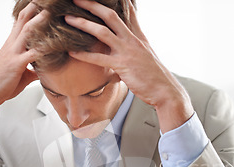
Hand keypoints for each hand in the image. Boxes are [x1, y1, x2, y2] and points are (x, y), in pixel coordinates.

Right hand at [0, 2, 46, 129]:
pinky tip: (53, 45)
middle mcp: (12, 45)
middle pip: (24, 20)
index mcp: (12, 44)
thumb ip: (32, 69)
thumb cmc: (1, 84)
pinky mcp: (16, 65)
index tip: (41, 5)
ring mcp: (14, 53)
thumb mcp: (20, 75)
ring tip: (50, 11)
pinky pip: (32, 54)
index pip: (21, 22)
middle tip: (47, 1)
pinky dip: (43, 49)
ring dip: (39, 21)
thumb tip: (41, 71)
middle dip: (34, 8)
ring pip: (27, 31)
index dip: (31, 12)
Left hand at [65, 0, 193, 131]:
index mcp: (138, 37)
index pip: (129, 13)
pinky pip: (99, 58)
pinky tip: (71, 52)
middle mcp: (132, 40)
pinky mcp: (122, 66)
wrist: (165, 90)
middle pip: (111, 16)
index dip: (122, 2)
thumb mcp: (147, 56)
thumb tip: (129, 44)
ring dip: (83, 24)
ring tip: (67, 19)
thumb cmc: (155, 77)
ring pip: (102, 32)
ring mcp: (127, 52)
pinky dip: (84, 55)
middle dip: (93, 5)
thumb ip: (136, 47)